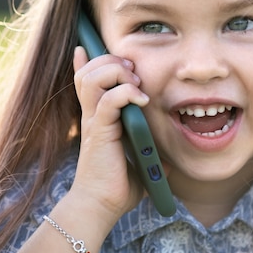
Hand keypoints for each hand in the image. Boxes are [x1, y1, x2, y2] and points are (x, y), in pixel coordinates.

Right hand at [71, 46, 149, 223]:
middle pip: (88, 70)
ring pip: (93, 78)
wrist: (102, 206)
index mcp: (99, 116)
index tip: (85, 45)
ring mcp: (94, 121)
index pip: (84, 79)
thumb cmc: (118, 186)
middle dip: (112, 60)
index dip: (84, 60)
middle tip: (133, 71)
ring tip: (136, 84)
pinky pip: (109, 99)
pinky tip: (141, 99)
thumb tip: (168, 160)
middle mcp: (92, 114)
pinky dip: (126, 93)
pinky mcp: (101, 131)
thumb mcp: (139, 162)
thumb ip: (150, 153)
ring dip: (117, 72)